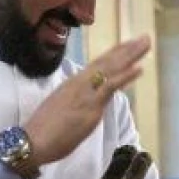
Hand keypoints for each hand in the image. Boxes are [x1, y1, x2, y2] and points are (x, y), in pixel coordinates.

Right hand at [24, 35, 150, 166]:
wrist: (32, 141)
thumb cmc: (43, 130)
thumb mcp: (60, 108)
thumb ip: (75, 101)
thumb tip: (86, 102)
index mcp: (73, 83)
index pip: (97, 64)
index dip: (114, 53)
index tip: (129, 44)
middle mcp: (80, 83)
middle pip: (107, 61)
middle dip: (127, 49)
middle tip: (144, 37)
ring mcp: (86, 93)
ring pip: (111, 69)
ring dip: (130, 55)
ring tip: (146, 43)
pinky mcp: (90, 106)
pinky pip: (110, 87)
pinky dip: (125, 76)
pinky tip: (139, 68)